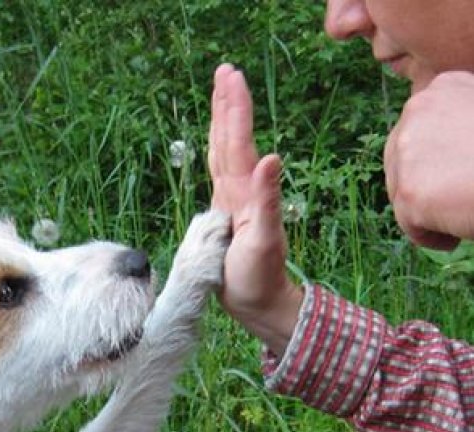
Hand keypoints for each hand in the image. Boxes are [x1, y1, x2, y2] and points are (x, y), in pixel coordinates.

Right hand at [208, 63, 302, 355]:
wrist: (261, 303)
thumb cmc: (260, 277)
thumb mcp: (265, 239)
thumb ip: (269, 199)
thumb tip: (272, 157)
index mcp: (245, 193)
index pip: (237, 142)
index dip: (233, 109)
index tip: (230, 77)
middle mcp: (239, 191)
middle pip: (230, 140)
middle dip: (228, 105)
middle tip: (226, 71)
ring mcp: (232, 201)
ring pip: (224, 152)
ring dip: (222, 122)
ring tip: (221, 95)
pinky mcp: (224, 214)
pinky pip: (218, 173)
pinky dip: (217, 151)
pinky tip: (218, 145)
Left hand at [385, 71, 473, 249]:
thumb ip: (461, 126)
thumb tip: (445, 156)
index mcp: (444, 87)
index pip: (421, 130)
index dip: (436, 159)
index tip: (462, 173)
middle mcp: (417, 110)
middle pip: (401, 160)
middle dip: (426, 184)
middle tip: (458, 198)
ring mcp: (408, 151)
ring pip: (402, 191)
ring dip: (430, 209)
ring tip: (463, 213)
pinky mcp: (407, 192)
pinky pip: (408, 224)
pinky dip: (432, 235)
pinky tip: (456, 236)